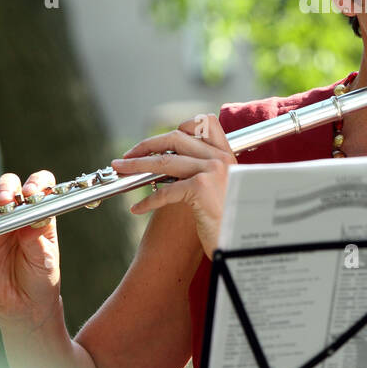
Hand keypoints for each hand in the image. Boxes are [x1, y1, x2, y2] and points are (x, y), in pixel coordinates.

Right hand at [0, 170, 61, 326]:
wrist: (24, 305)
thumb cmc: (41, 277)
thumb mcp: (45, 259)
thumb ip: (37, 239)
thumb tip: (32, 219)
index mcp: (38, 215)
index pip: (39, 187)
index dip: (36, 184)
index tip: (32, 193)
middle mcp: (16, 216)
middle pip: (10, 188)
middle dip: (7, 188)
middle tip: (7, 200)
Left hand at [111, 114, 236, 260]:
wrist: (245, 244)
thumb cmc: (231, 222)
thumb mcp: (223, 189)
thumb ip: (206, 173)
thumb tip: (172, 166)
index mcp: (228, 155)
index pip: (204, 123)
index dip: (179, 128)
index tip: (159, 142)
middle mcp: (222, 158)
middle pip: (176, 138)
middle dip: (147, 145)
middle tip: (128, 156)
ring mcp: (213, 171)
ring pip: (165, 161)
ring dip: (137, 165)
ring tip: (121, 171)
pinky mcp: (202, 189)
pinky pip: (165, 191)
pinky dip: (147, 201)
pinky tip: (137, 209)